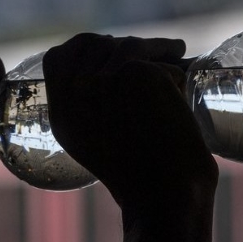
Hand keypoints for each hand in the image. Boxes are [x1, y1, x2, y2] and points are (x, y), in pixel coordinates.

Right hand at [43, 33, 217, 212]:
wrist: (164, 196)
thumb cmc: (142, 180)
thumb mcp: (96, 147)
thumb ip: (89, 112)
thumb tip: (105, 75)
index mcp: (62, 114)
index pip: (58, 58)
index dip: (84, 46)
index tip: (108, 46)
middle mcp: (76, 93)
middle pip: (98, 45)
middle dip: (128, 45)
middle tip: (154, 50)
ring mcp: (104, 80)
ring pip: (131, 46)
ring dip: (158, 50)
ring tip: (175, 56)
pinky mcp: (137, 73)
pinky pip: (163, 59)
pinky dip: (178, 70)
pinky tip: (184, 87)